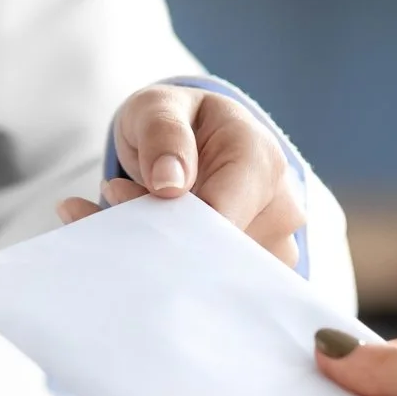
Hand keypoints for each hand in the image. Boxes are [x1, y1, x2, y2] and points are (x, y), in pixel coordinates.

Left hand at [56, 85, 303, 266]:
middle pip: (220, 253)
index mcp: (260, 158)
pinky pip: (219, 288)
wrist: (201, 140)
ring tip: (128, 221)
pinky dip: (175, 273)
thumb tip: (168, 182)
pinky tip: (145, 243)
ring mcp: (276, 244)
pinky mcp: (260, 270)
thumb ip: (162, 133)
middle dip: (161, 242)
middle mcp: (281, 207)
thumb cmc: (180, 121)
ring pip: (218, 278)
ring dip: (164, 260)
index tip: (123, 201)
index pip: (221, 215)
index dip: (169, 221)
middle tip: (115, 213)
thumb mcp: (158, 107)